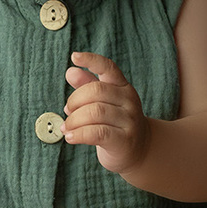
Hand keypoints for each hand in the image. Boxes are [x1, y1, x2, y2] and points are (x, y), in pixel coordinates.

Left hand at [63, 51, 150, 173]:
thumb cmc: (115, 124)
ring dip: (74, 120)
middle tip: (67, 112)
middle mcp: (129, 100)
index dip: (91, 60)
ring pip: (95, 113)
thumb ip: (87, 87)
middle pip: (96, 91)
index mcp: (123, 87)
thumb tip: (70, 72)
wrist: (140, 151)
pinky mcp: (124, 140)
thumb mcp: (103, 103)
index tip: (74, 56)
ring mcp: (129, 120)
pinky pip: (97, 133)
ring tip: (66, 127)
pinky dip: (79, 134)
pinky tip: (70, 137)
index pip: (108, 67)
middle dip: (75, 101)